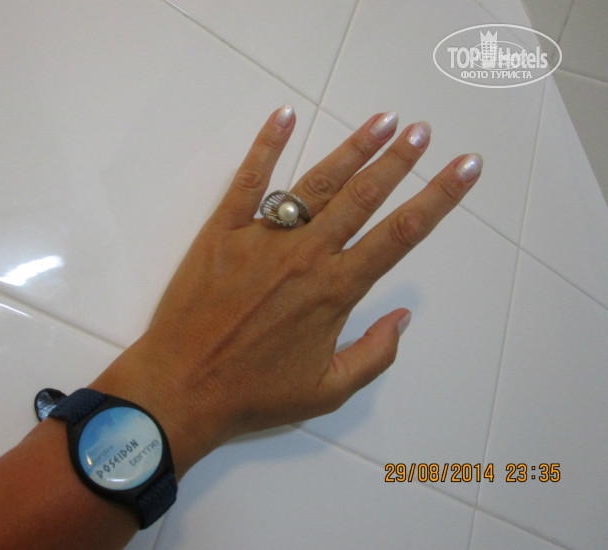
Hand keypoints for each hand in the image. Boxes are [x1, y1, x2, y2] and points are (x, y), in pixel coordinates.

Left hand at [93, 106, 481, 476]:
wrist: (182, 387)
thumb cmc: (254, 395)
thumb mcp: (327, 391)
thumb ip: (374, 355)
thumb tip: (404, 317)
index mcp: (335, 291)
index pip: (400, 234)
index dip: (439, 197)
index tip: (463, 167)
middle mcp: (306, 255)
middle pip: (363, 197)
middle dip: (399, 160)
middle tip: (422, 130)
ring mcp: (262, 238)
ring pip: (317, 183)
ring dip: (353, 148)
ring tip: (383, 120)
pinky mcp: (222, 231)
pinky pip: (248, 181)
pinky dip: (266, 146)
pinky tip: (285, 115)